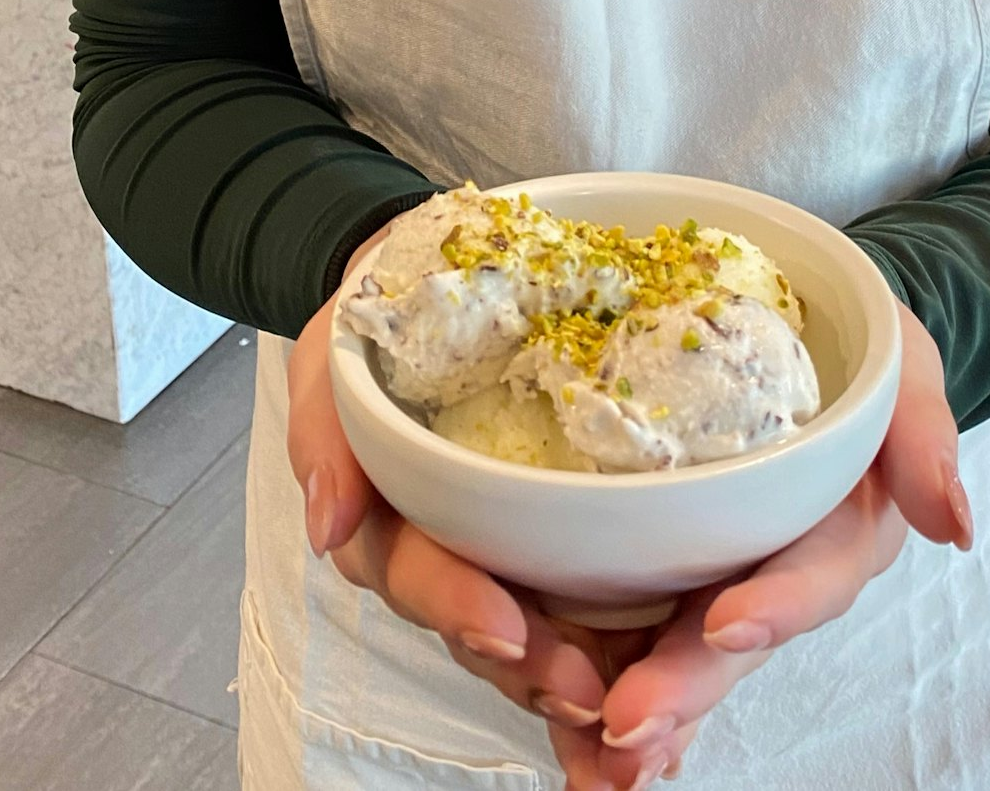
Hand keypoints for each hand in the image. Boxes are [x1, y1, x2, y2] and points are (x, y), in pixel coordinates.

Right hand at [285, 226, 610, 739]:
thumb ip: (326, 432)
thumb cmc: (381, 331)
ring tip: (632, 704)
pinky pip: (587, 598)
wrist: (435, 287)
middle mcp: (450, 547)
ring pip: (537, 632)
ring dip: (578, 673)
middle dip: (532, 666)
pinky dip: (619, 643)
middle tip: (588, 693)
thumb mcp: (336, 361)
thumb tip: (327, 522)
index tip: (506, 626)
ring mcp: (504, 545)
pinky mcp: (557, 533)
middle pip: (484, 625)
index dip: (457, 604)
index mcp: (392, 519)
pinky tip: (663, 667)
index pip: (418, 572)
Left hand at [558, 301, 971, 790]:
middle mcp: (773, 567)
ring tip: (590, 754)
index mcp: (838, 529)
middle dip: (685, 682)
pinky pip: (627, 624)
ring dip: (635, 705)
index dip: (778, 604)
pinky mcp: (661, 564)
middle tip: (629, 725)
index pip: (815, 573)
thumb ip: (921, 431)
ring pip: (675, 651)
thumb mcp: (898, 366)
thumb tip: (953, 522)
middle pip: (731, 634)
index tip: (728, 623)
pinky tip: (562, 720)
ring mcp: (714, 572)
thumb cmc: (853, 354)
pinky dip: (595, 672)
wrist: (803, 339)